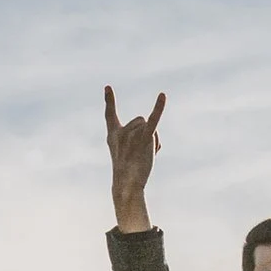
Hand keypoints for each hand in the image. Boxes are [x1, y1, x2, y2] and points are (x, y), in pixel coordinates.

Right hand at [104, 86, 165, 232]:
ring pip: (149, 125)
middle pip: (140, 120)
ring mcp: (132, 134)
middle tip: (140, 152)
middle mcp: (121, 132)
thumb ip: (137, 140)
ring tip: (147, 154)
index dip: (109, 101)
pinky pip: (153, 120)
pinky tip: (162, 95)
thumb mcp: (128, 153)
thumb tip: (153, 138)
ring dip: (153, 139)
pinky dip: (159, 108)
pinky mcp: (145, 138)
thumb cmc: (129, 171)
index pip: (110, 115)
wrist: (127, 183)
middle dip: (145, 133)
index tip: (108, 87)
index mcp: (113, 134)